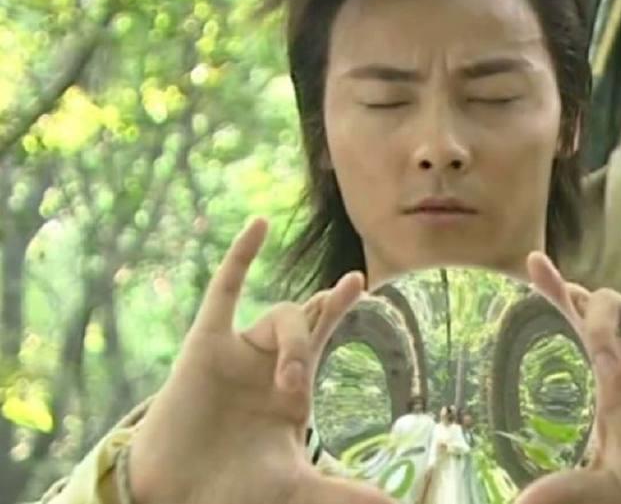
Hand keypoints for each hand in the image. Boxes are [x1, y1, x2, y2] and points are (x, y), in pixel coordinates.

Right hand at [127, 219, 392, 503]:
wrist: (175, 493)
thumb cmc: (234, 486)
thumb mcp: (295, 483)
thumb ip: (340, 491)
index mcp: (292, 386)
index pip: (324, 332)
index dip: (340, 304)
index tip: (362, 280)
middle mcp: (269, 361)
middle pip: (307, 318)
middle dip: (321, 322)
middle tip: (315, 356)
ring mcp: (239, 351)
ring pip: (279, 314)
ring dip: (292, 341)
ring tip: (288, 382)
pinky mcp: (205, 346)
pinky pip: (224, 292)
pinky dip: (241, 259)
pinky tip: (259, 225)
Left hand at [521, 203, 620, 503]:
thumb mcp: (613, 483)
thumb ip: (572, 488)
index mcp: (609, 378)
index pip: (574, 325)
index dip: (555, 292)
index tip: (532, 263)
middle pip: (593, 305)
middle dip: (571, 293)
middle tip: (541, 271)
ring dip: (605, 311)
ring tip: (608, 347)